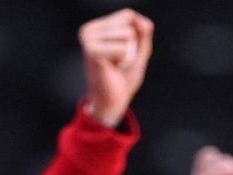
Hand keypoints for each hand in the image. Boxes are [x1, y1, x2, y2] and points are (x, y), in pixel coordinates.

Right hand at [79, 8, 153, 127]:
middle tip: (119, 62)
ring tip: (116, 65)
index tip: (122, 53)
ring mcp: (88, 39)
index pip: (127, 15)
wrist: (112, 102)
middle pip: (128, 23)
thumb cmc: (123, 78)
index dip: (135, 35)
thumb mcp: (139, 50)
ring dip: (128, 54)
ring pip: (128, 34)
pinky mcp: (92, 51)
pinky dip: (124, 60)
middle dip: (132, 45)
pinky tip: (112, 69)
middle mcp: (88, 30)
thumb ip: (144, 32)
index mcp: (96, 27)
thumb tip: (143, 21)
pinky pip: (123, 48)